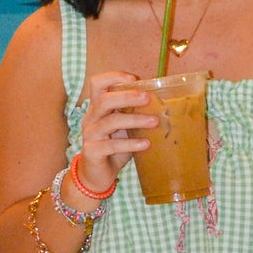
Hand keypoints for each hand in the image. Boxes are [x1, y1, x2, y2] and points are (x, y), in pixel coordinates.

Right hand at [74, 69, 156, 194]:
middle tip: (148, 98)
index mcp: (97, 108)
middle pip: (105, 100)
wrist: (96, 175)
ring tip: (155, 121)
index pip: (98, 83)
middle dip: (128, 96)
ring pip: (110, 121)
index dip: (113, 77)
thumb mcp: (123, 129)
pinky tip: (146, 144)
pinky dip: (131, 143)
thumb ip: (133, 115)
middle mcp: (91, 118)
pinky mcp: (92, 151)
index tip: (134, 78)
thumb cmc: (113, 149)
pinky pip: (112, 145)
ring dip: (135, 119)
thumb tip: (162, 104)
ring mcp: (90, 135)